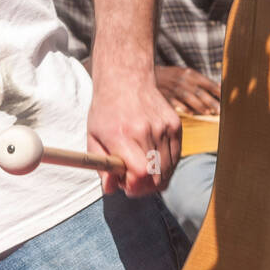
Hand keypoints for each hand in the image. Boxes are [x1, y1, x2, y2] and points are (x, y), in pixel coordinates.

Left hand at [87, 68, 181, 195]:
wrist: (126, 80)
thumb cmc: (106, 111)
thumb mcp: (93, 137)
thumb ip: (101, 167)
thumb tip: (112, 190)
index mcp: (121, 135)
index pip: (140, 172)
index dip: (135, 186)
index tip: (126, 186)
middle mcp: (146, 131)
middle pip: (156, 177)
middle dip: (144, 187)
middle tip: (132, 180)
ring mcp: (164, 127)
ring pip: (168, 171)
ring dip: (155, 178)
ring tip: (141, 168)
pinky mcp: (176, 125)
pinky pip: (175, 158)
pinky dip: (165, 166)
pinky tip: (152, 159)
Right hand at [155, 65, 220, 115]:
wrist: (150, 73)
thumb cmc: (171, 75)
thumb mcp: (185, 72)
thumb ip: (199, 79)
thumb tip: (217, 86)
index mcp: (189, 73)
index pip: (206, 82)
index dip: (216, 90)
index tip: (224, 97)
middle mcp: (183, 80)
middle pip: (199, 92)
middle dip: (210, 101)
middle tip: (219, 110)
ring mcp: (174, 88)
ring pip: (189, 98)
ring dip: (200, 106)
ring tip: (208, 112)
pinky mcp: (166, 95)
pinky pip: (177, 103)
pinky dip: (185, 108)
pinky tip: (192, 113)